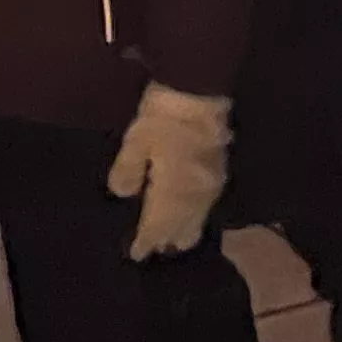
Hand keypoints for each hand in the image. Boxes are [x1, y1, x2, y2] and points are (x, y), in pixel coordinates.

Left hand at [106, 82, 231, 260]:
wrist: (199, 87)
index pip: (158, 223)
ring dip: (186, 229)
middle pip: (183, 225)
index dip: (147, 240)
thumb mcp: (136, 141)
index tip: (136, 253)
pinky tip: (193, 212)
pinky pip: (207, 202)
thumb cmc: (163, 115)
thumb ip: (128, 170)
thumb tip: (122, 194)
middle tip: (156, 250)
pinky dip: (197, 213)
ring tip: (176, 240)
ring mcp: (210, 181)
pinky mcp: (218, 168)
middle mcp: (195, 192)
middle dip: (169, 239)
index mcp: (173, 190)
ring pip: (199, 216)